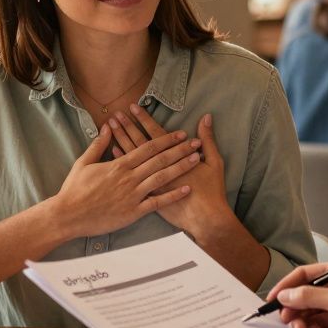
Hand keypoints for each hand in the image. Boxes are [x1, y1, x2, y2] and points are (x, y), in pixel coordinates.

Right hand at [50, 124, 201, 237]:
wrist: (69, 215)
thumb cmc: (74, 190)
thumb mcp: (83, 163)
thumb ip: (97, 145)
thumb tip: (105, 128)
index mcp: (119, 165)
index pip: (147, 148)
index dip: (166, 140)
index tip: (180, 134)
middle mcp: (129, 177)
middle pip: (159, 160)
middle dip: (179, 150)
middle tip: (196, 143)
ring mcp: (132, 195)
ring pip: (162, 178)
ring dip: (180, 167)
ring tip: (196, 160)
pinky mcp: (133, 212)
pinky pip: (157, 202)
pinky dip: (173, 195)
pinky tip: (186, 189)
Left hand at [110, 106, 233, 237]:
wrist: (205, 220)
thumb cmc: (212, 192)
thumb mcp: (215, 163)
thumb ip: (209, 139)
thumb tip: (206, 118)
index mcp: (174, 157)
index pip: (155, 134)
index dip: (144, 119)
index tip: (133, 107)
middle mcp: (159, 168)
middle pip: (140, 143)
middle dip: (128, 127)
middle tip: (116, 114)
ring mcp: (151, 182)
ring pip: (133, 158)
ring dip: (122, 141)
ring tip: (112, 128)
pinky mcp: (147, 195)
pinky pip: (130, 175)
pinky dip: (123, 163)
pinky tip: (113, 153)